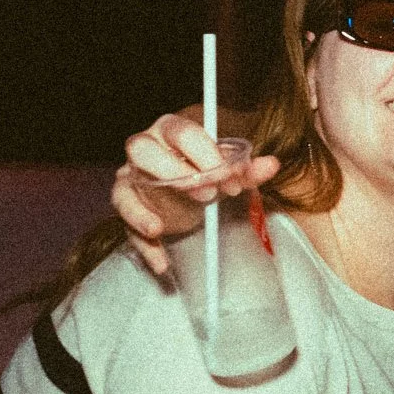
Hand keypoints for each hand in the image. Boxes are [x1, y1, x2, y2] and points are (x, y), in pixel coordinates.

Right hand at [110, 111, 277, 274]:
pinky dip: (143, 246)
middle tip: (206, 196)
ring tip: (157, 229)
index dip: (205, 154)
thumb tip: (272, 165)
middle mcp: (145, 149)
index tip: (229, 179)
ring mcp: (129, 178)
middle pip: (141, 149)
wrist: (190, 191)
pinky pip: (125, 227)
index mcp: (172, 131)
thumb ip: (248, 170)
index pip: (182, 132)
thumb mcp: (229, 172)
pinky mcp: (127, 208)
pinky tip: (162, 262)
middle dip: (171, 171)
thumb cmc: (207, 172)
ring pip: (121, 189)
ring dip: (139, 210)